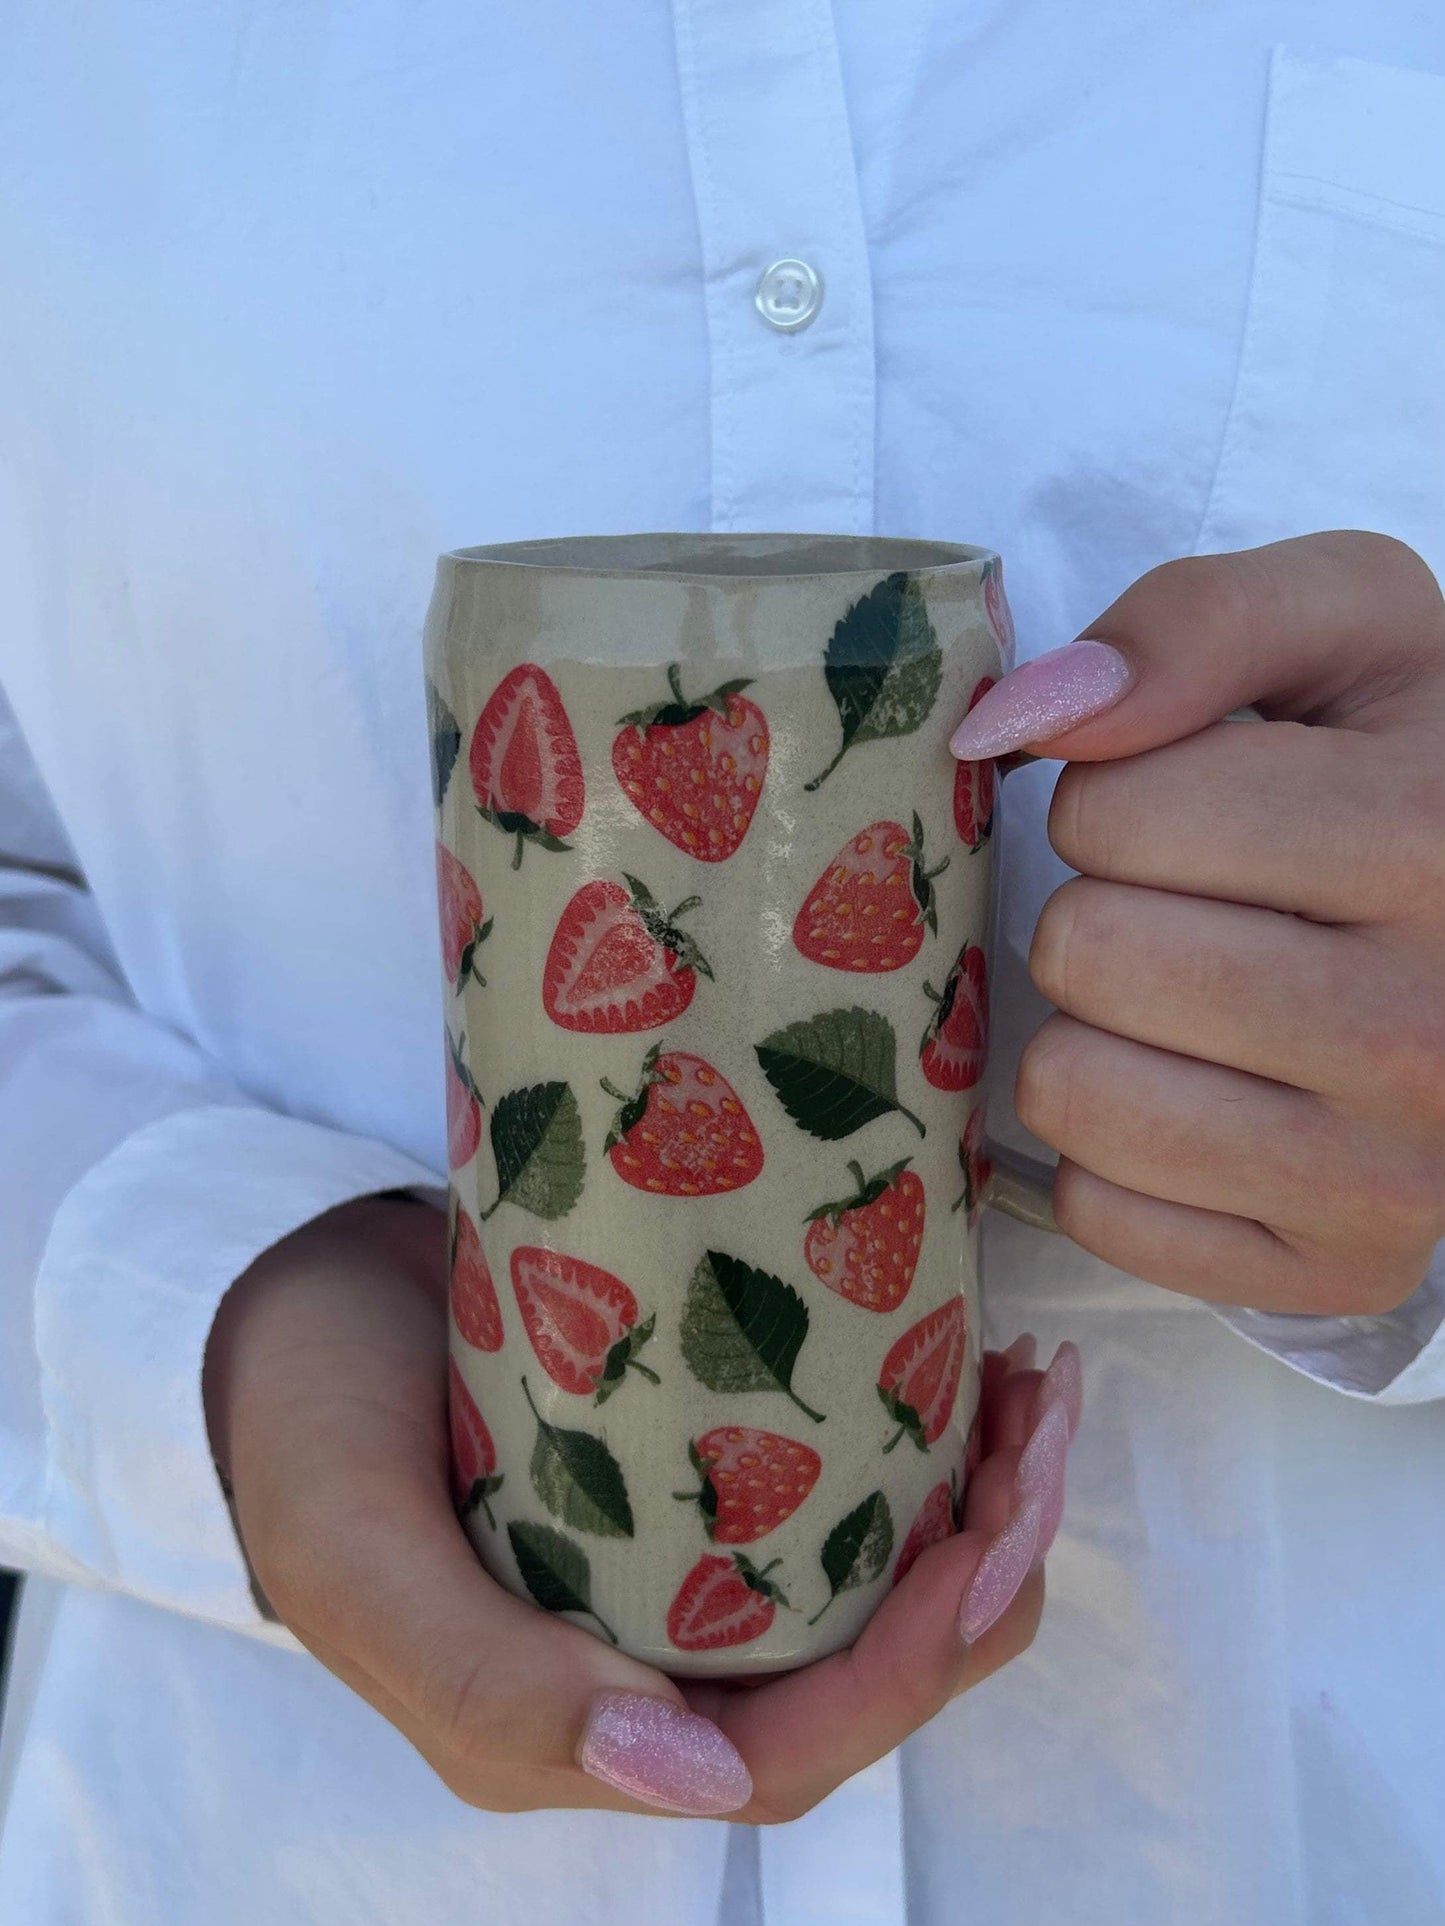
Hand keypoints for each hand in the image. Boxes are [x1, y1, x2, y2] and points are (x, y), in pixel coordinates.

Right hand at [204, 1194, 1077, 1821]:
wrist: (287, 1302)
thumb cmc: (307, 1433)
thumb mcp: (359, 1562)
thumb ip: (496, 1687)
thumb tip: (697, 1777)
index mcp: (584, 1725)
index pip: (793, 1747)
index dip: (911, 1666)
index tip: (984, 1534)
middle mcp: (656, 1660)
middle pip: (867, 1665)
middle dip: (984, 1567)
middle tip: (1044, 1429)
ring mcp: (686, 1564)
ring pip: (873, 1577)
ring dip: (979, 1500)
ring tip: (1031, 1388)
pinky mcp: (702, 1471)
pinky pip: (841, 1487)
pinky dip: (922, 1438)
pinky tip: (961, 1357)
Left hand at [951, 530, 1444, 1315]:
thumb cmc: (1420, 765)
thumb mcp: (1352, 629)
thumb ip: (1195, 623)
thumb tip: (1015, 721)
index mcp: (1431, 840)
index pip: (1111, 812)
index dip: (1122, 793)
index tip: (1199, 805)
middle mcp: (1429, 1033)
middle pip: (1083, 953)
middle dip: (1104, 908)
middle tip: (1198, 907)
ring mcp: (1396, 1178)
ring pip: (1074, 1094)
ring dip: (1095, 1031)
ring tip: (1193, 998)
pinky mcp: (1344, 1270)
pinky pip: (1102, 1212)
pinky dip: (1116, 1150)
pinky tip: (1205, 1094)